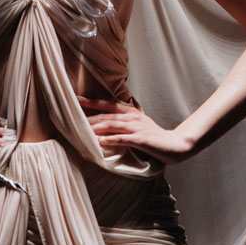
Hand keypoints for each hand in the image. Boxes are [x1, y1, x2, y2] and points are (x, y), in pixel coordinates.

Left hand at [77, 95, 192, 165]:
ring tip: (81, 130)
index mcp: (130, 111)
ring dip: (96, 128)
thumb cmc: (154, 134)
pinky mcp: (140, 139)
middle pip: (106, 115)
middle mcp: (131, 116)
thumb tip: (125, 103)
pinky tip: (99, 141)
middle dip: (88, 117)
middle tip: (71, 118)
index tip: (75, 99)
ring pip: (112, 125)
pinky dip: (109, 140)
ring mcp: (136, 127)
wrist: (174, 144)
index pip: (107, 104)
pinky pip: (122, 139)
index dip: (91, 102)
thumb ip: (131, 112)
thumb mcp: (141, 120)